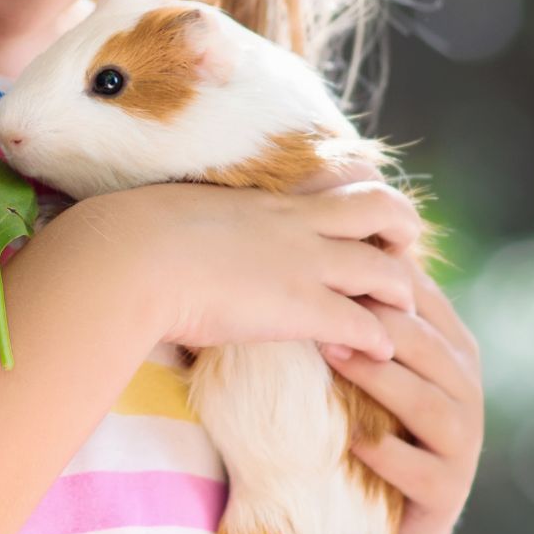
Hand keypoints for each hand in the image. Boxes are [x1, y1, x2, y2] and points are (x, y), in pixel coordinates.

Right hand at [73, 179, 422, 360]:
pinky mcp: (303, 308)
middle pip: (381, 207)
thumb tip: (178, 226)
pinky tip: (377, 355)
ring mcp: (305, 264)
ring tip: (400, 316)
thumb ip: (200, 219)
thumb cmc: (136, 236)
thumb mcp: (180, 211)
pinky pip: (364, 323)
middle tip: (400, 256)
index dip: (362, 193)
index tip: (364, 218)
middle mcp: (297, 224)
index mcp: (269, 199)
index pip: (339, 178)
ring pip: (386, 268)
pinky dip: (380, 341)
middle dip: (402, 229)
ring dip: (402, 293)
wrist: (131, 257)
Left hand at [321, 256, 483, 533]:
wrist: (391, 527)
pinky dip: (388, 456)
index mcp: (451, 349)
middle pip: (426, 345)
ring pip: (429, 403)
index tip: (327, 256)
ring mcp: (464, 443)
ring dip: (381, 378)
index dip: (380, 275)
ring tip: (332, 358)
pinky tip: (353, 443)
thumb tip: (318, 246)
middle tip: (322, 302)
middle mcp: (466, 390)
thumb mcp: (369, 368)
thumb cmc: (372, 427)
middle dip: (377, 322)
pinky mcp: (448, 491)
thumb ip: (362, 317)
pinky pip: (422, 470)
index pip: (422, 299)